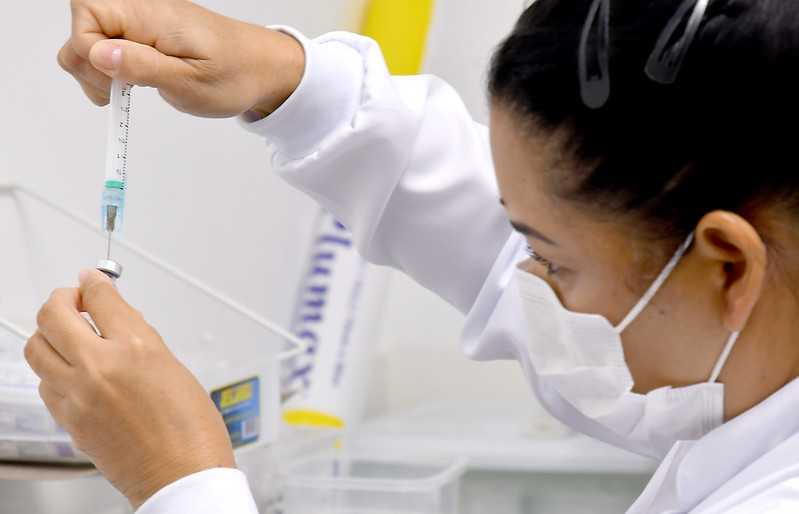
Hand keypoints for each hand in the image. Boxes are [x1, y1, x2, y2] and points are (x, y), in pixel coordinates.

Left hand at [24, 269, 236, 508]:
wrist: (182, 475)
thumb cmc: (191, 430)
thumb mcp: (174, 368)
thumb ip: (140, 339)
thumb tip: (118, 320)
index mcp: (137, 348)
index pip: (100, 297)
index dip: (93, 281)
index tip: (92, 279)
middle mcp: (101, 368)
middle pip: (53, 314)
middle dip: (62, 299)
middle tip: (74, 300)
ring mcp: (79, 396)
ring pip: (36, 347)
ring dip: (48, 333)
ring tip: (65, 333)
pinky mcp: (69, 422)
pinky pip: (44, 384)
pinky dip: (52, 370)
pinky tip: (70, 371)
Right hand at [58, 0, 304, 116]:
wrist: (266, 68)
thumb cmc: (236, 76)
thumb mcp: (189, 83)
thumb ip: (141, 67)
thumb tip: (98, 54)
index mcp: (152, 15)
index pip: (87, 14)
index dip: (88, 50)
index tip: (113, 82)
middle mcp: (146, 9)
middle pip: (84, 23)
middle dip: (87, 62)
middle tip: (117, 93)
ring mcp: (147, 19)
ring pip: (94, 34)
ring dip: (97, 67)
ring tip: (125, 92)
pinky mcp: (151, 31)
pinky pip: (114, 41)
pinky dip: (113, 64)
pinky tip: (131, 83)